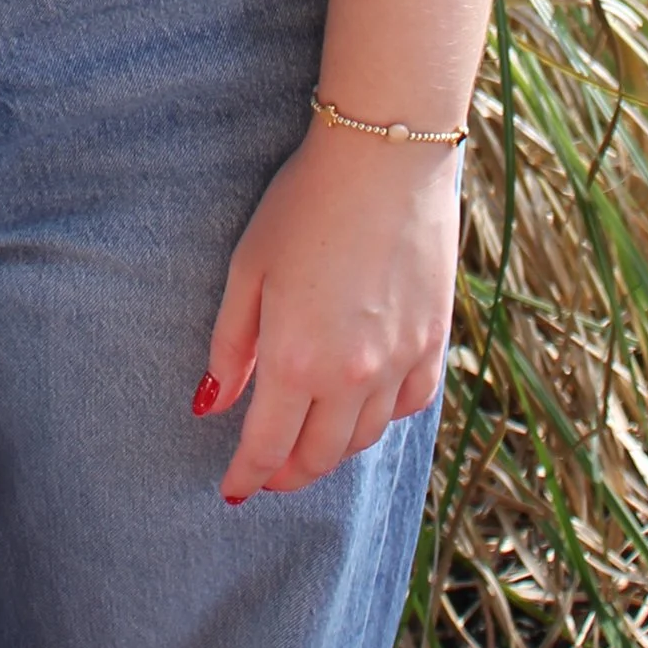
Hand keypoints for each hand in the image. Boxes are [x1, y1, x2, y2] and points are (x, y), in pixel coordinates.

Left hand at [196, 117, 458, 500]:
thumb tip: (213, 403)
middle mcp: (351, 375)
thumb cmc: (303, 203)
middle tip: (269, 472)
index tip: (234, 490)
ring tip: (310, 442)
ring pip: (364, 439)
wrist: (383, 156)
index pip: (267, 446)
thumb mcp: (247, 268)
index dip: (248, 476)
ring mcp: (399, 362)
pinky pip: (408, 405)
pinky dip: (382, 417)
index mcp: (295, 360)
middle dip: (288, 473)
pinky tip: (364, 406)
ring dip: (333, 451)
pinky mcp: (433, 342)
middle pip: (319, 456)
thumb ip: (230, 345)